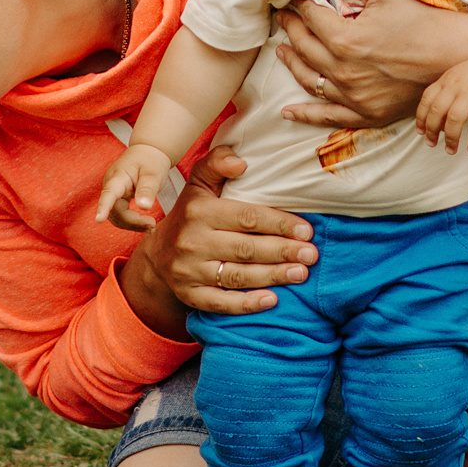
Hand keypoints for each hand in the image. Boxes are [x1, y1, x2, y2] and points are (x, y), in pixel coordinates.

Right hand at [97, 144, 177, 229]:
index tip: (99, 220)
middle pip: (115, 211)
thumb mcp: (153, 173)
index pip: (109, 193)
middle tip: (153, 224)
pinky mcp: (117, 199)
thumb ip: (148, 189)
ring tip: (151, 226)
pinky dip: (133, 222)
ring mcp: (113, 194)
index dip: (104, 207)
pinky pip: (121, 215)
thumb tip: (144, 207)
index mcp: (118, 177)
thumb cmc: (150, 160)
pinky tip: (146, 225)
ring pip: (117, 217)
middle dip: (132, 221)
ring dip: (133, 224)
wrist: (148, 152)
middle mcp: (111, 186)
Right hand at [120, 148, 317, 328]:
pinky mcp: (190, 295)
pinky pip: (221, 303)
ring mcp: (189, 271)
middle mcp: (192, 242)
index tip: (306, 230)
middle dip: (283, 252)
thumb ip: (217, 163)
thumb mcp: (199, 184)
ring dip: (273, 276)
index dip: (279, 224)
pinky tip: (272, 300)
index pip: (246, 217)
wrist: (156, 252)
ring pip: (237, 276)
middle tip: (311, 255)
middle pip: (246, 249)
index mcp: (198, 211)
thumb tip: (241, 162)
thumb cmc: (190, 213)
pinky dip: (247, 304)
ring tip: (301, 274)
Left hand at [271, 0, 467, 129]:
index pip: (309, 18)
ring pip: (310, 80)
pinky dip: (306, 114)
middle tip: (284, 18)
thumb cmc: (422, 20)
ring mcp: (354, 97)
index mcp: (346, 40)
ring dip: (292, 63)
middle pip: (304, 47)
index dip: (298, 5)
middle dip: (291, 29)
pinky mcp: (367, 114)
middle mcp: (344, 72)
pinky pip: (329, 116)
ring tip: (282, 50)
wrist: (456, 56)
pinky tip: (288, 111)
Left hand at [416, 54, 467, 153]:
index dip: (421, 118)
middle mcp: (456, 86)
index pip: (427, 100)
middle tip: (432, 144)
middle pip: (437, 111)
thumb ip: (444, 93)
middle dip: (432, 131)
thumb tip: (435, 122)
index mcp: (446, 81)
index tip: (421, 132)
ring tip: (450, 149)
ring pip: (455, 119)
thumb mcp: (456, 77)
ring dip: (450, 138)